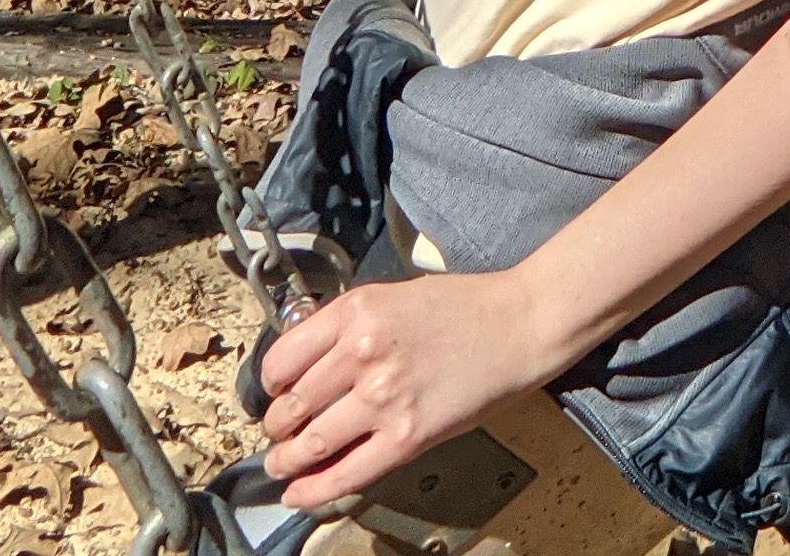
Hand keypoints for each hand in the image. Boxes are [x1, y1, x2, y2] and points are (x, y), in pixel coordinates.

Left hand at [257, 264, 557, 508]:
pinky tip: (300, 492)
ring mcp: (383, 399)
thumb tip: (309, 363)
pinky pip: (344, 474)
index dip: (270, 384)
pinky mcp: (406, 438)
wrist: (519, 324)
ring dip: (286, 461)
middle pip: (289, 406)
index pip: (282, 359)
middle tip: (277, 431)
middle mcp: (362, 353)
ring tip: (282, 464)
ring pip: (308, 444)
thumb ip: (349, 325)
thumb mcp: (395, 296)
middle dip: (276, 426)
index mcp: (357, 311)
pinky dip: (312, 490)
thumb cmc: (466, 306)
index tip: (274, 392)